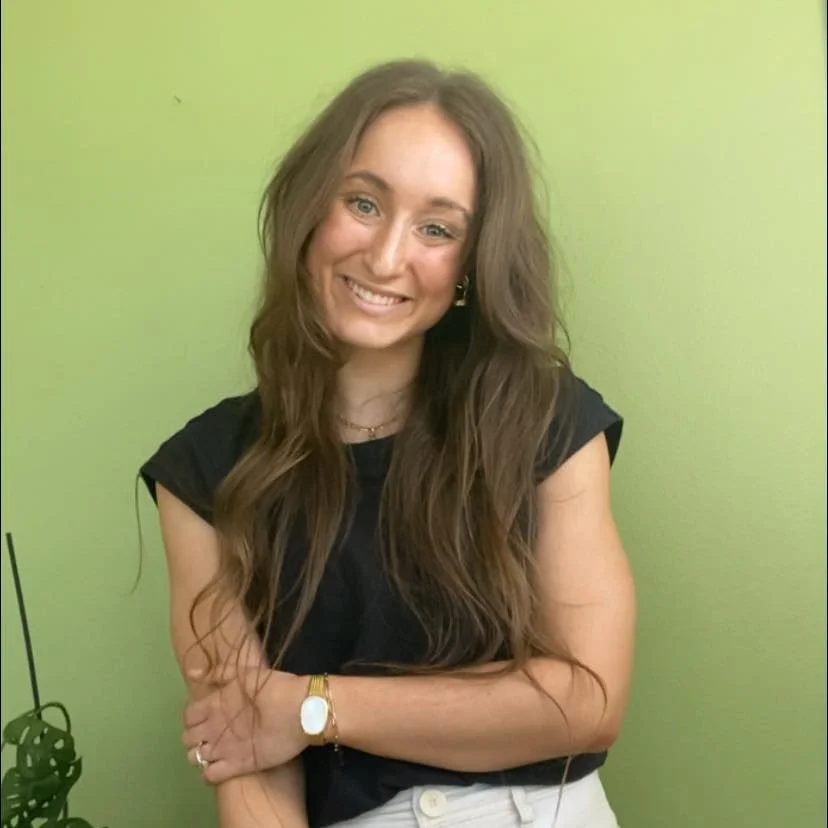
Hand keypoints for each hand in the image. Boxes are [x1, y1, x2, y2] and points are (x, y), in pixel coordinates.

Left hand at [182, 666, 307, 783]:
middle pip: (188, 739)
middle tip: (212, 735)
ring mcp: (223, 749)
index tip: (206, 717)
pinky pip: (209, 776)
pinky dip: (209, 774)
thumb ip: (219, 673)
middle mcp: (213, 728)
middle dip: (195, 737)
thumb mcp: (247, 673)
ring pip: (195, 759)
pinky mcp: (236, 766)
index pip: (187, 717)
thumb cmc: (276, 688)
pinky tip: (221, 767)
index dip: (194, 718)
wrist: (302, 710)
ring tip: (217, 751)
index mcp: (214, 704)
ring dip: (202, 755)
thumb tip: (192, 673)